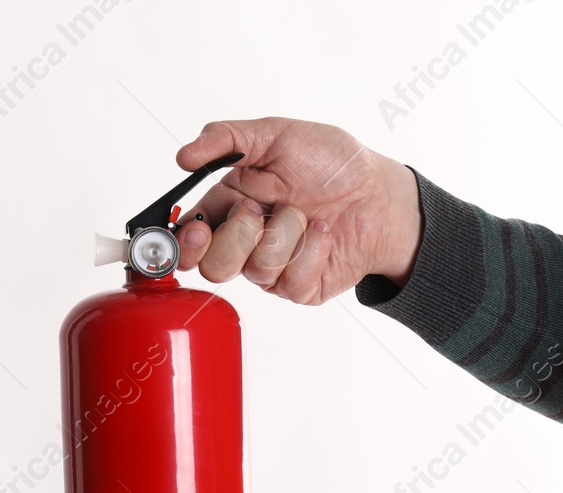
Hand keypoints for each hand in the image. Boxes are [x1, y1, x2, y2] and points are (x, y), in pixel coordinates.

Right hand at [173, 117, 422, 304]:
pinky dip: (312, 249)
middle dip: (238, 236)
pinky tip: (323, 231)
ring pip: (254, 271)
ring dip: (285, 233)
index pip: (187, 240)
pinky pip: (290, 281)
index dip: (183, 244)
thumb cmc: (329, 164)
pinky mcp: (299, 288)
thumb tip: (183, 155)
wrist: (378, 191)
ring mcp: (271, 269)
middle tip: (259, 209)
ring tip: (305, 213)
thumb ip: (226, 139)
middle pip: (213, 266)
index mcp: (227, 208)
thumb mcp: (276, 135)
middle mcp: (244, 243)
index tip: (196, 231)